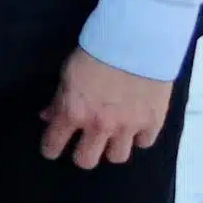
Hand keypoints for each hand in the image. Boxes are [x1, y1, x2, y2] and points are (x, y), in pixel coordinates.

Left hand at [34, 46, 175, 167]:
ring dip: (111, 147)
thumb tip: (48, 117)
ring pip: (117, 157)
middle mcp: (100, 126)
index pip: (54, 145)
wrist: (137, 41)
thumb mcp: (67, 74)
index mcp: (74, 113)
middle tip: (84, 144)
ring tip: (112, 136)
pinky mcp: (153, 123)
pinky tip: (135, 126)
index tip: (52, 149)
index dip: (50, 149)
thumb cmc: (95, 51)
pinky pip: (144, 143)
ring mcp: (128, 127)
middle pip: (86, 161)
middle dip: (82, 154)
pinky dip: (138, 137)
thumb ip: (59, 100)